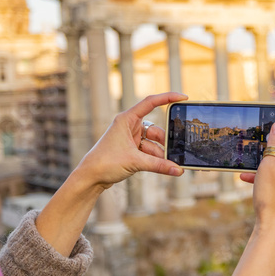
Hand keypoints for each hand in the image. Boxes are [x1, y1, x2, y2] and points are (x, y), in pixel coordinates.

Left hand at [72, 92, 186, 191]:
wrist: (91, 177)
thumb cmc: (105, 162)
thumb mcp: (135, 162)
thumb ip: (158, 165)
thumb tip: (178, 170)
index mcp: (127, 119)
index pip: (150, 102)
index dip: (167, 98)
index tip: (183, 97)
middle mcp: (129, 126)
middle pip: (156, 128)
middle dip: (166, 140)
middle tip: (177, 148)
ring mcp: (131, 138)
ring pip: (154, 142)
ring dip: (161, 153)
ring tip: (170, 163)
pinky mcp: (132, 149)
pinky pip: (150, 151)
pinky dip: (156, 158)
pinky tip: (164, 166)